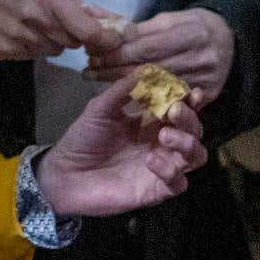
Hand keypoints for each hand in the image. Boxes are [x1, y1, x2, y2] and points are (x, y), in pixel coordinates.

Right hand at [0, 0, 123, 61]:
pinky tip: (18, 31)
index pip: (88, 30)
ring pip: (55, 50)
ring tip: (34, 23)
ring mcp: (19, 40)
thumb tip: (109, 19)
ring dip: (53, 40)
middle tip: (60, 20)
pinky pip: (34, 55)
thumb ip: (74, 2)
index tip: (115, 38)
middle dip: (74, 34)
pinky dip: (33, 46)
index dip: (106, 38)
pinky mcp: (6, 53)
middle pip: (73, 42)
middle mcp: (35, 19)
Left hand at [35, 74, 207, 216]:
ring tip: (163, 136)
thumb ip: (123, 90)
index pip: (182, 110)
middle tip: (172, 111)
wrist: (64, 174)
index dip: (191, 101)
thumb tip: (148, 68)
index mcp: (151, 123)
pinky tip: (150, 161)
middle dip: (189, 119)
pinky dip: (170, 171)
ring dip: (186, 144)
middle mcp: (161, 144)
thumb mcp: (100, 109)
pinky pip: (178, 184)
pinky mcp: (155, 191)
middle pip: (194, 131)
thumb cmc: (83, 140)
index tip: (191, 92)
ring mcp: (161, 168)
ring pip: (195, 157)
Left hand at [84, 7, 234, 98]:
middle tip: (90, 71)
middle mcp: (199, 59)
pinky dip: (150, 101)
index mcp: (190, 33)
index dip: (116, 53)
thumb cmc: (198, 25)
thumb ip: (144, 30)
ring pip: (158, 89)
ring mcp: (205, 81)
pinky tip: (131, 96)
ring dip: (126, 87)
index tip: (93, 54)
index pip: (144, 48)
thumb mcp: (173, 19)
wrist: (235, 41)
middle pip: (148, 70)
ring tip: (103, 82)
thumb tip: (109, 32)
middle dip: (114, 70)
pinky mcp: (208, 98)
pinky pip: (174, 103)